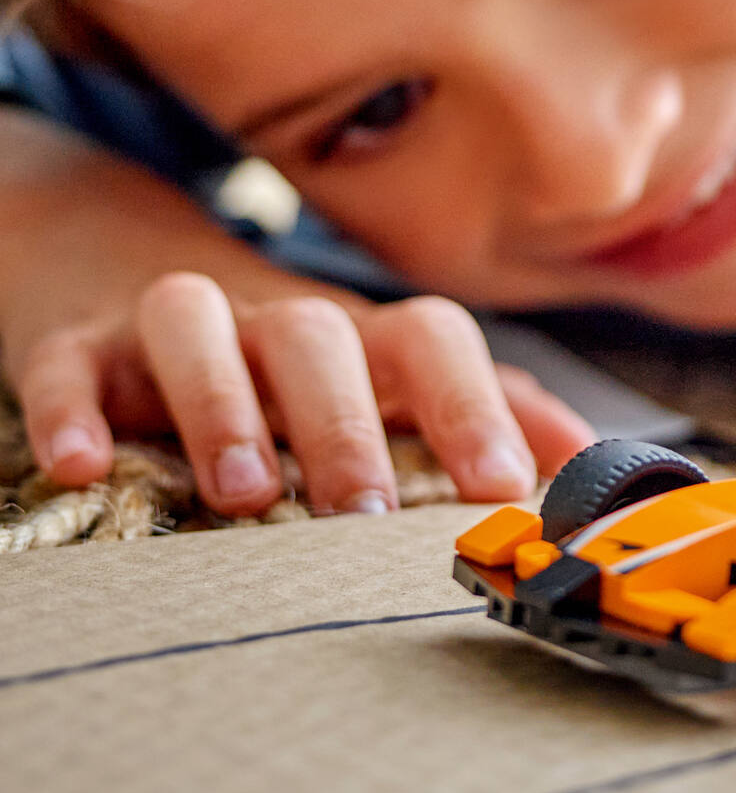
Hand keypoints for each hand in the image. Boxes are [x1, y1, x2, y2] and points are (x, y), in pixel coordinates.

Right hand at [9, 272, 595, 514]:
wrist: (141, 280)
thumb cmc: (296, 364)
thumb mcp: (392, 384)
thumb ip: (496, 414)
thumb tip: (603, 462)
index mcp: (361, 337)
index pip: (432, 339)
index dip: (474, 403)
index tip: (505, 485)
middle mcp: (278, 319)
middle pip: (322, 336)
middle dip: (348, 422)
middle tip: (364, 512)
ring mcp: (178, 323)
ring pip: (201, 324)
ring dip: (223, 402)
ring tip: (240, 493)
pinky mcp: (84, 344)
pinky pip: (75, 362)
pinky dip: (76, 407)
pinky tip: (80, 464)